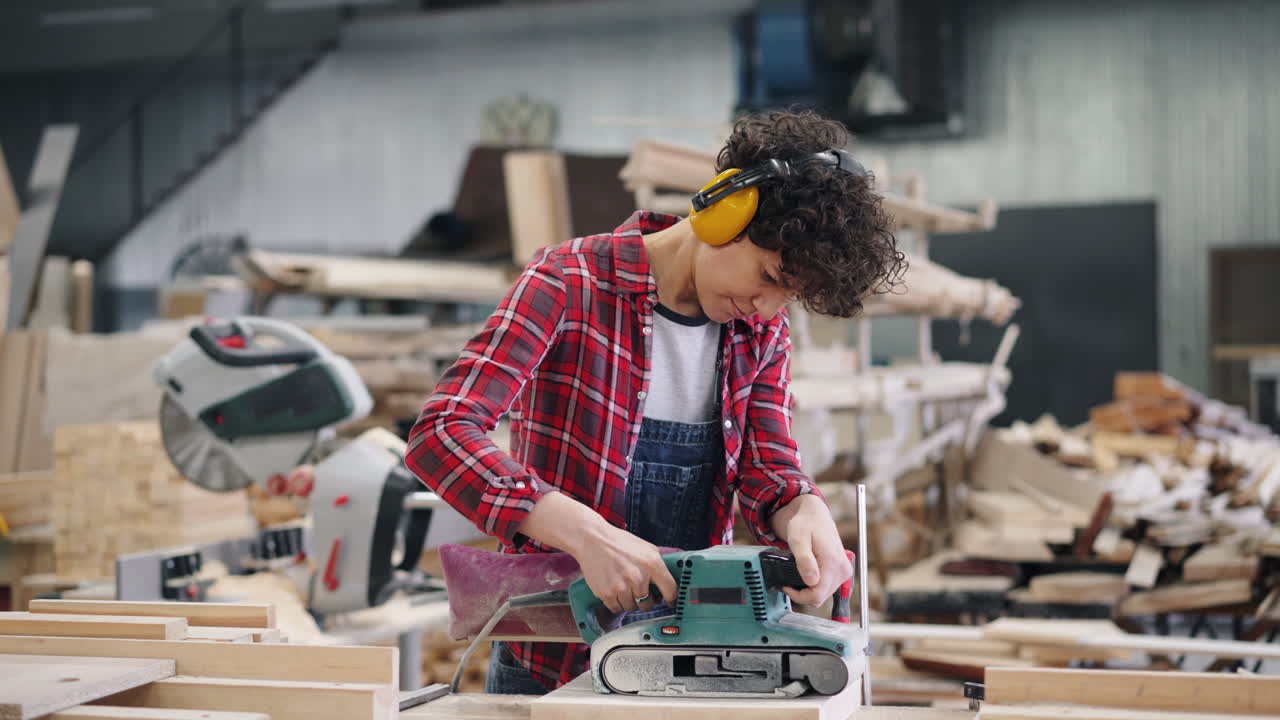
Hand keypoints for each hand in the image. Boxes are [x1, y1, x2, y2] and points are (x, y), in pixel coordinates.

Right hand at [515, 492, 677, 613]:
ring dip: (630, 601)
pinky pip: (616, 608)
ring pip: (632, 608)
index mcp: (652, 564)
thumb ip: (659, 564)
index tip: (668, 601)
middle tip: (639, 591)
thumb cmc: (618, 543)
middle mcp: (638, 577)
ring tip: (624, 586)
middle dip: (646, 600)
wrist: (592, 540)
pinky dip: (616, 602)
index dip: (670, 598)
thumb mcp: (646, 547)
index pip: (670, 590)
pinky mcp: (607, 593)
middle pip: (649, 604)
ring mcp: (622, 587)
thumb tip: (668, 581)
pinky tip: (614, 589)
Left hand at [770, 494, 851, 607]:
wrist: (815, 515)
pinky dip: (815, 586)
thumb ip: (804, 560)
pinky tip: (806, 576)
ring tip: (797, 574)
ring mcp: (844, 571)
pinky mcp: (841, 571)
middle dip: (803, 594)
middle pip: (821, 597)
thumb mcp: (798, 540)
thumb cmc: (805, 524)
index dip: (799, 596)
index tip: (787, 586)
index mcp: (833, 563)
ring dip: (809, 590)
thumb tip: (811, 581)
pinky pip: (827, 588)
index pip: (817, 595)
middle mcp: (842, 569)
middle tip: (788, 581)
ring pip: (823, 594)